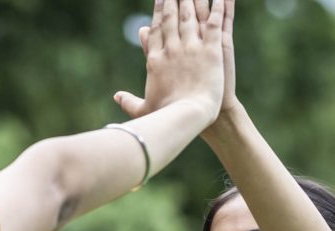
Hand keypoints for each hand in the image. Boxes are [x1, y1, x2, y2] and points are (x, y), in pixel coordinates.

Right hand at [114, 0, 225, 123]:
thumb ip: (129, 101)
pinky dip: (218, 7)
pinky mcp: (211, 51)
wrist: (186, 116)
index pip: (155, 31)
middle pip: (171, 18)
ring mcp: (191, 48)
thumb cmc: (165, 116)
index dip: (157, 13)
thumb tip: (116, 97)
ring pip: (190, 16)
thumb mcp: (143, 109)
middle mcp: (171, 49)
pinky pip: (214, 23)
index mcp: (155, 60)